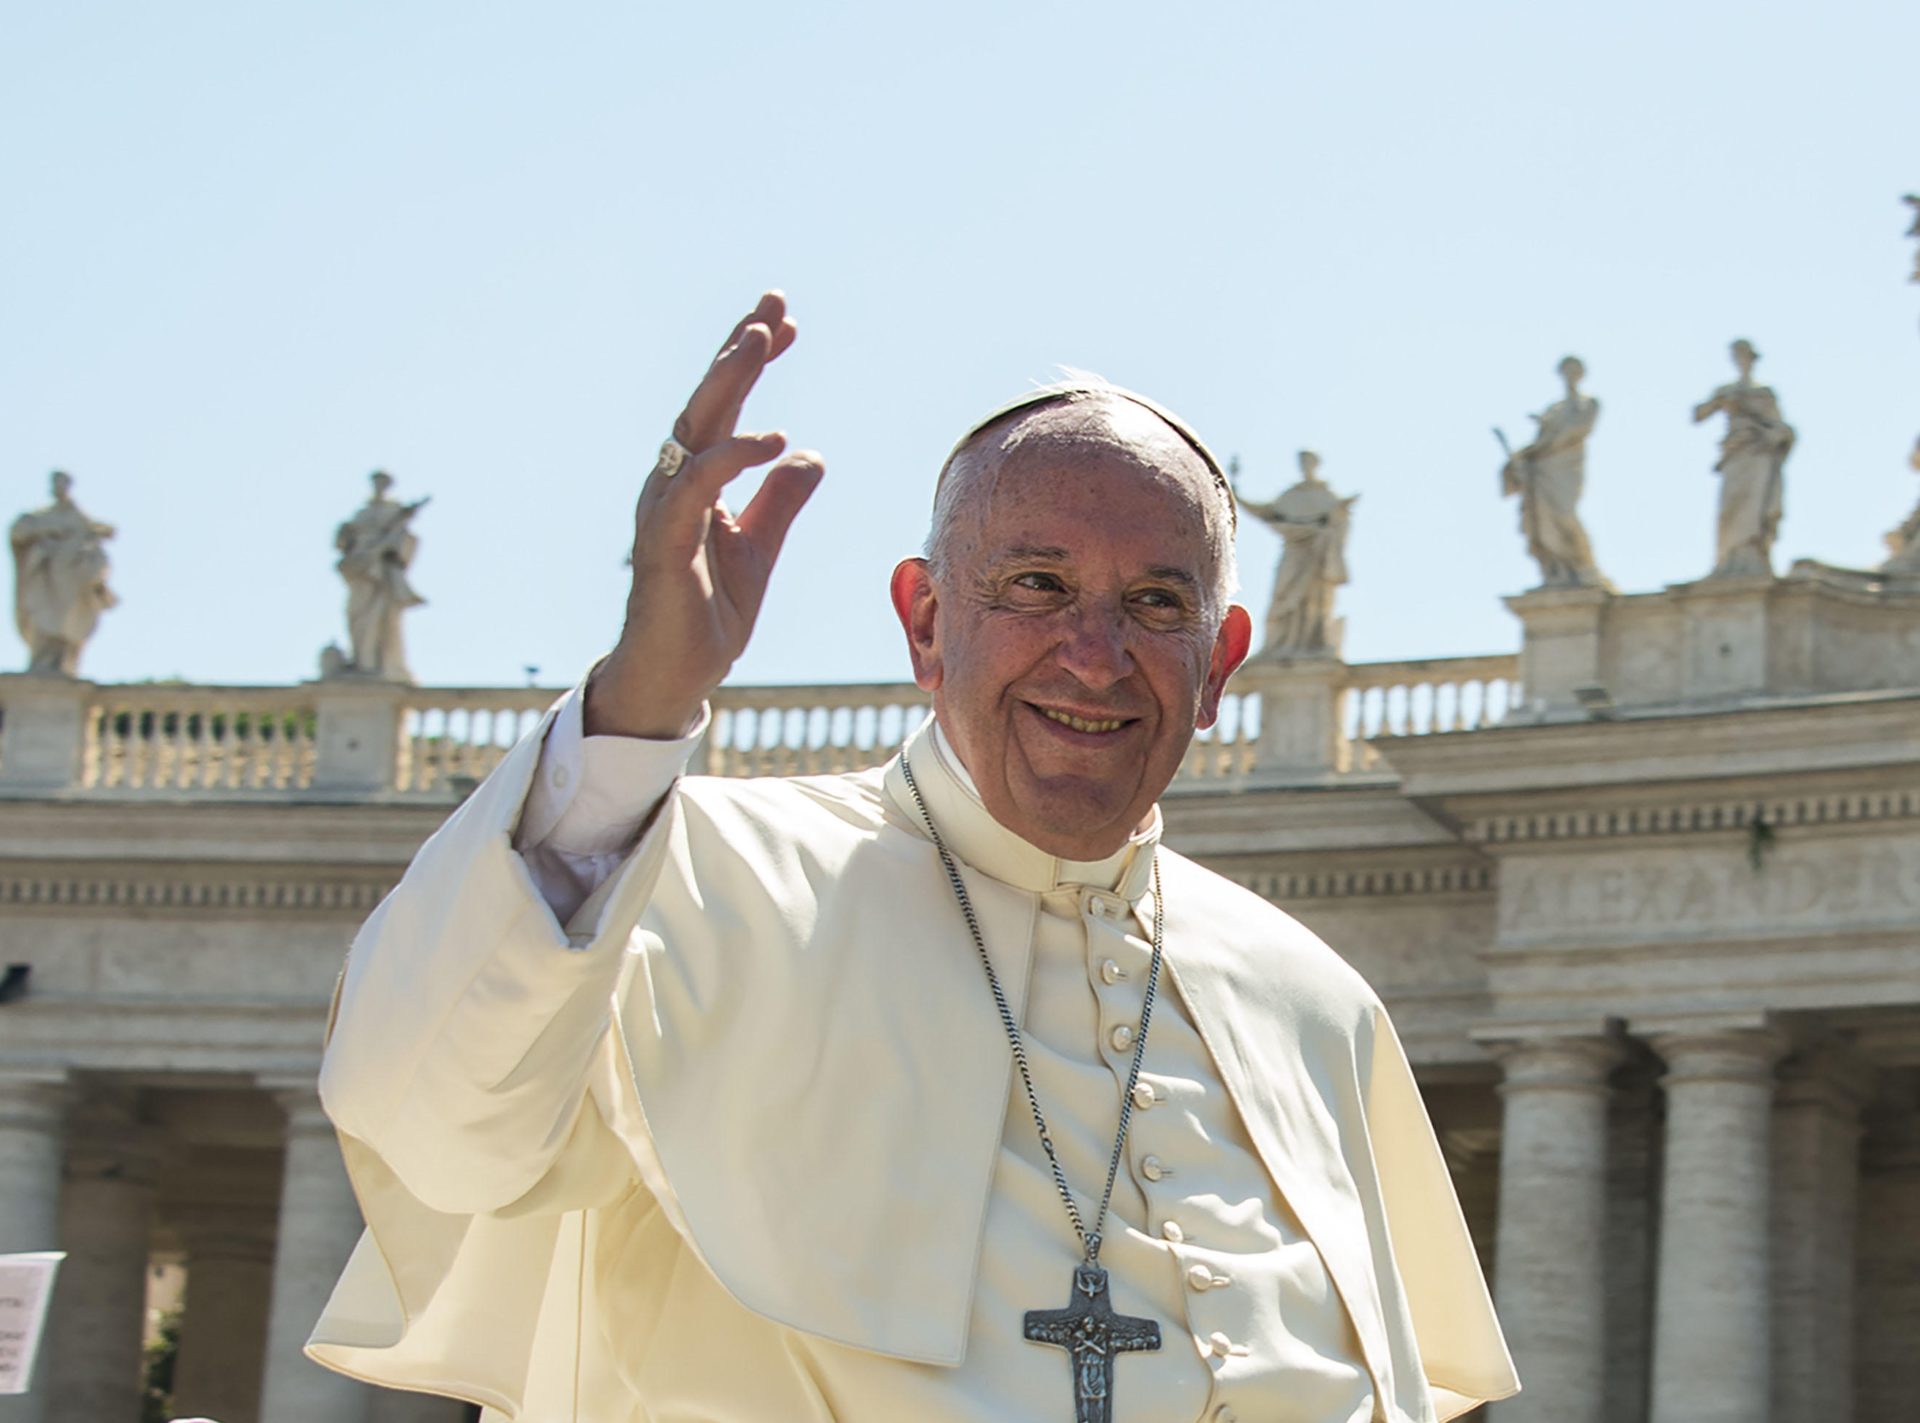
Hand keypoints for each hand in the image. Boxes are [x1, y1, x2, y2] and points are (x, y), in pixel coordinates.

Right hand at [587, 291, 823, 737]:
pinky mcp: (664, 542)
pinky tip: (771, 438)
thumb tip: (808, 455)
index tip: (786, 322)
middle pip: (706, 402)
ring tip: (762, 339)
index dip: (750, 362)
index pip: (725, 408)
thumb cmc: (707, 615)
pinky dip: (731, 457)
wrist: (673, 676)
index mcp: (697, 482)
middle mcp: (674, 485)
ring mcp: (664, 510)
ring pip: (694, 429)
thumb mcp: (759, 550)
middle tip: (774, 304)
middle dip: (739, 350)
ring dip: (729, 381)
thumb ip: (780, 502)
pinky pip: (696, 488)